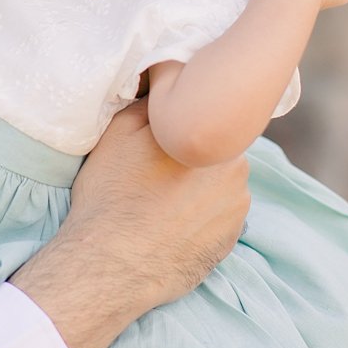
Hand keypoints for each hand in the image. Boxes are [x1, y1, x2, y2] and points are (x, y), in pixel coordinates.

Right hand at [9, 99, 249, 347]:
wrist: (110, 266)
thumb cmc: (112, 194)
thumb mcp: (121, 130)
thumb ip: (155, 99)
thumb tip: (170, 81)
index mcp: (216, 139)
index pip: (214, 120)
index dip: (190, 127)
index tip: (167, 140)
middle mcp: (238, 173)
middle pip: (219, 153)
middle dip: (197, 157)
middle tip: (160, 171)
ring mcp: (238, 213)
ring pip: (222, 187)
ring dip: (202, 189)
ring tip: (164, 202)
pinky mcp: (230, 244)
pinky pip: (220, 218)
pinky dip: (202, 218)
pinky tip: (173, 224)